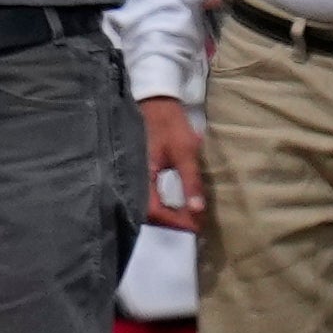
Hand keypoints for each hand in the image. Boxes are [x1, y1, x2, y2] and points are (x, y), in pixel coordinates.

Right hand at [142, 96, 206, 231]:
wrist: (155, 105)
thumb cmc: (170, 127)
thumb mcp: (186, 153)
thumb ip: (190, 182)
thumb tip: (198, 210)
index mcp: (142, 176)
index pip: (154, 211)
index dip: (174, 222)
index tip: (194, 227)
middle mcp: (133, 180)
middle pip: (147, 213)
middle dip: (171, 223)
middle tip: (193, 224)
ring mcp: (134, 177)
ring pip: (146, 207)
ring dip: (167, 215)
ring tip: (186, 217)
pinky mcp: (138, 173)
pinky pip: (147, 197)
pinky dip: (162, 205)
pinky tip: (174, 204)